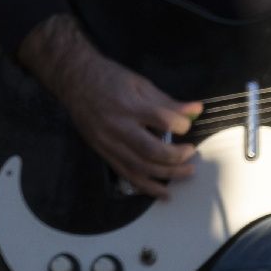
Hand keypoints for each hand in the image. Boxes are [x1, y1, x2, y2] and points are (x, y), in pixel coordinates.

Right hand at [17, 14, 200, 198]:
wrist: (74, 80)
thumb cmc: (109, 78)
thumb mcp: (139, 83)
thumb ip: (167, 101)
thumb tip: (196, 110)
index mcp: (129, 105)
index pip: (163, 121)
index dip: (182, 125)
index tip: (186, 124)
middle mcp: (118, 127)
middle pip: (152, 151)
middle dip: (178, 157)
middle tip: (191, 152)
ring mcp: (108, 143)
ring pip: (141, 168)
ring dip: (168, 175)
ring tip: (186, 172)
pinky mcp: (103, 152)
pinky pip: (127, 174)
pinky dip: (147, 186)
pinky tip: (163, 192)